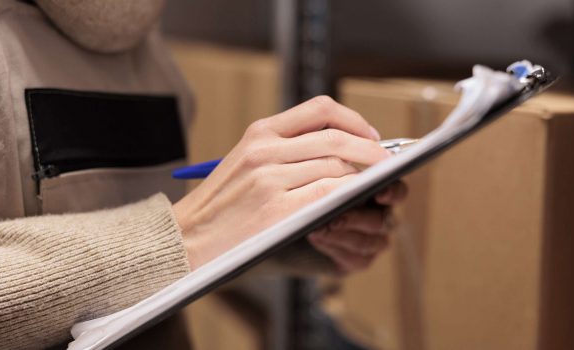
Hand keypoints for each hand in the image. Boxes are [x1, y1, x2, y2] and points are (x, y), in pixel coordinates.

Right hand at [173, 96, 390, 269]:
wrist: (186, 239)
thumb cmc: (219, 205)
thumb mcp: (244, 162)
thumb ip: (283, 149)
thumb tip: (337, 149)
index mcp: (259, 132)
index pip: (320, 109)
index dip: (353, 119)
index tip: (369, 135)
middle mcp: (265, 149)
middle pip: (337, 139)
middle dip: (371, 150)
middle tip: (386, 164)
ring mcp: (271, 179)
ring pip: (338, 167)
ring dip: (364, 178)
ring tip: (372, 189)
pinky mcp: (278, 209)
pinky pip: (331, 193)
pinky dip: (351, 196)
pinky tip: (356, 204)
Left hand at [307, 181, 407, 272]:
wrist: (298, 228)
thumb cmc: (311, 197)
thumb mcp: (320, 185)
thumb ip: (333, 184)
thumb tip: (340, 187)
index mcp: (380, 192)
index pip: (397, 191)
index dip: (393, 193)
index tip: (379, 194)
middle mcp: (383, 217)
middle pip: (381, 220)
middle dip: (355, 219)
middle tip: (333, 218)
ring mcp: (375, 242)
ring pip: (366, 242)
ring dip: (338, 236)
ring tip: (316, 230)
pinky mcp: (361, 260)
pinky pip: (354, 259)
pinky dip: (331, 247)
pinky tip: (315, 238)